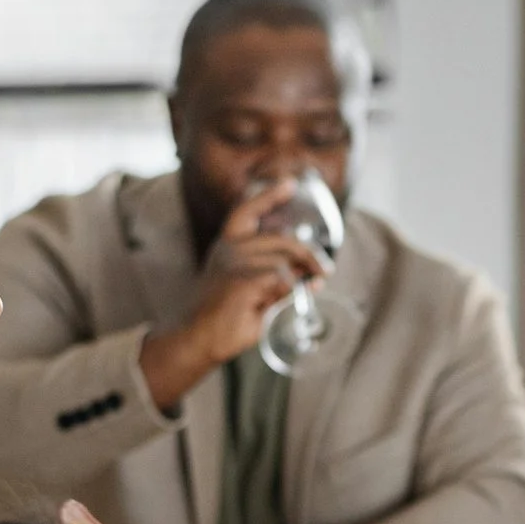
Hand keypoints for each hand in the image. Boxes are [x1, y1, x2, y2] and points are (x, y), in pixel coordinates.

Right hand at [139, 179, 326, 408]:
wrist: (201, 339)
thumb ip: (280, 276)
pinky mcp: (241, 280)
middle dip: (309, 256)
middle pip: (282, 242)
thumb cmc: (228, 318)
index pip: (248, 211)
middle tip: (324, 272)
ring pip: (284, 262)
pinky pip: (282, 279)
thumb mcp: (257, 290)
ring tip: (299, 293)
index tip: (290, 184)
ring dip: (299, 279)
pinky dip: (291, 291)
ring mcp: (234, 263)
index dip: (269, 197)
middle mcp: (229, 248)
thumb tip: (315, 274)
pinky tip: (288, 300)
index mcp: (228, 245)